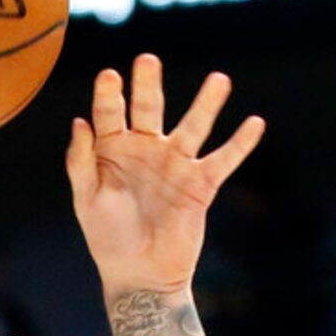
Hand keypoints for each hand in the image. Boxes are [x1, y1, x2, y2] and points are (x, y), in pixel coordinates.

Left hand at [66, 55, 264, 295]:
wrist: (140, 275)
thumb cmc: (108, 239)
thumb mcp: (86, 200)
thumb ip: (80, 162)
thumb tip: (79, 122)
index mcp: (114, 150)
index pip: (110, 114)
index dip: (108, 95)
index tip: (109, 77)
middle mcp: (146, 149)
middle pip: (149, 107)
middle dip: (148, 84)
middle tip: (147, 60)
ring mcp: (175, 164)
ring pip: (194, 125)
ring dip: (207, 103)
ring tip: (219, 79)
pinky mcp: (200, 185)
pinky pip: (224, 160)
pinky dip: (241, 143)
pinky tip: (255, 123)